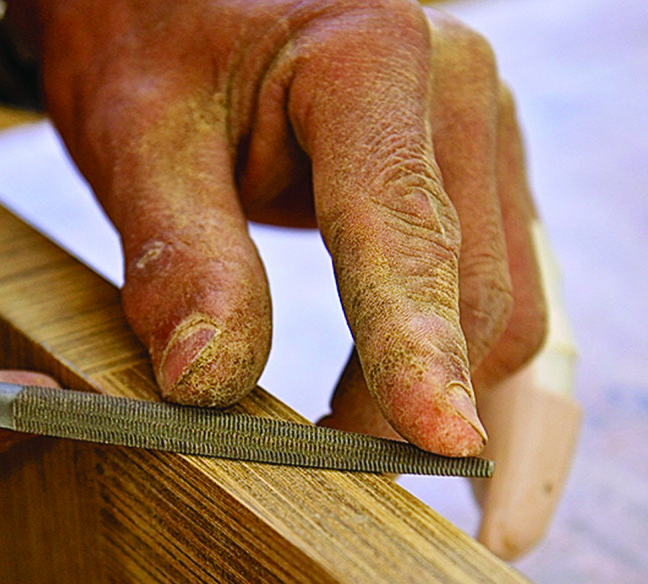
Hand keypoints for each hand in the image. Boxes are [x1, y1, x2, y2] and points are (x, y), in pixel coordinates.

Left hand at [21, 0, 546, 457]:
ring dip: (451, 387)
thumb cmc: (154, 46)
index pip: (406, 224)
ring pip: (507, 297)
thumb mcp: (140, 138)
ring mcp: (482, 128)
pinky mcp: (480, 169)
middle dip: (415, 394)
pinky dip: (467, 358)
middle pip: (479, 283)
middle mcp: (458, 85)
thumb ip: (181, 255)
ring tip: (373, 457)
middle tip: (333, 473)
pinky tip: (433, 414)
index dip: (419, 344)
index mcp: (372, 57)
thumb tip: (210, 386)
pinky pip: (502, 282)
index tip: (439, 444)